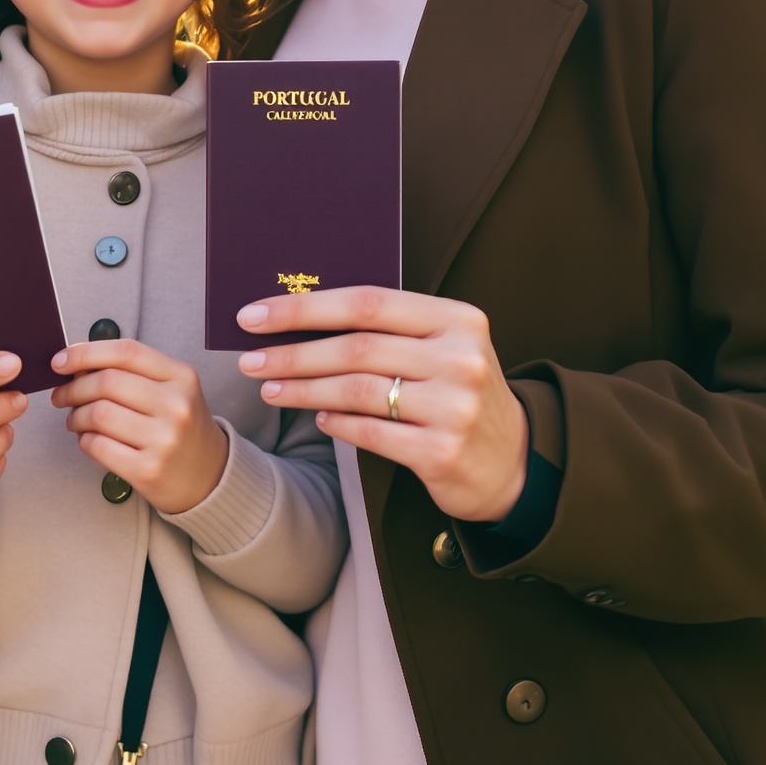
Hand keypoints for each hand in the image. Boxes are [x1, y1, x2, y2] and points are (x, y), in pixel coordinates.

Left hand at [50, 338, 228, 514]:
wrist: (210, 476)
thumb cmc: (180, 426)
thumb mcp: (171, 389)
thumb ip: (132, 371)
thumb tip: (77, 364)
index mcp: (181, 376)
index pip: (125, 351)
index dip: (85, 353)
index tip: (60, 362)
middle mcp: (176, 404)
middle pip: (106, 382)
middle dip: (73, 387)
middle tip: (61, 395)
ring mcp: (164, 439)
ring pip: (98, 414)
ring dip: (76, 416)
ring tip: (75, 420)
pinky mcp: (148, 470)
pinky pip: (98, 446)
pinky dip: (84, 440)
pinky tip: (87, 439)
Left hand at [238, 285, 527, 523]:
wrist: (515, 461)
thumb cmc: (458, 393)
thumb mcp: (441, 347)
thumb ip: (388, 330)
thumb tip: (300, 316)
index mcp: (455, 319)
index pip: (367, 303)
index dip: (305, 307)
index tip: (255, 315)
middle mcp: (458, 358)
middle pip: (356, 347)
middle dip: (293, 352)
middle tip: (250, 358)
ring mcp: (454, 407)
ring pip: (357, 390)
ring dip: (303, 388)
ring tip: (270, 389)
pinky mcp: (442, 452)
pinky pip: (370, 432)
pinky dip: (335, 423)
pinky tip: (316, 417)